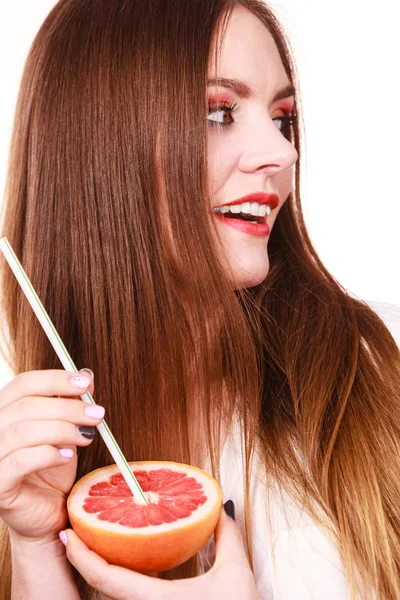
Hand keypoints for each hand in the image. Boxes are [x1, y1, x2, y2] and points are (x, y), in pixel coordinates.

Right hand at [0, 369, 103, 543]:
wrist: (47, 516)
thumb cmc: (52, 471)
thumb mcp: (65, 430)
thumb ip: (70, 402)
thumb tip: (86, 374)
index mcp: (4, 412)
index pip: (23, 384)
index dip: (55, 380)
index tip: (85, 384)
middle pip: (26, 406)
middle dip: (68, 407)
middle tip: (96, 414)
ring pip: (24, 431)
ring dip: (63, 429)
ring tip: (87, 436)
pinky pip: (20, 461)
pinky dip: (48, 454)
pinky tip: (68, 455)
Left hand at [62, 508, 260, 599]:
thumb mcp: (237, 574)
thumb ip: (227, 537)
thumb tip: (221, 508)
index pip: (106, 579)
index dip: (82, 556)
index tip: (68, 533)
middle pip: (103, 589)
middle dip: (86, 560)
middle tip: (76, 532)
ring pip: (114, 597)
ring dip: (103, 572)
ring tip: (96, 543)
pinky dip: (122, 582)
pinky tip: (128, 565)